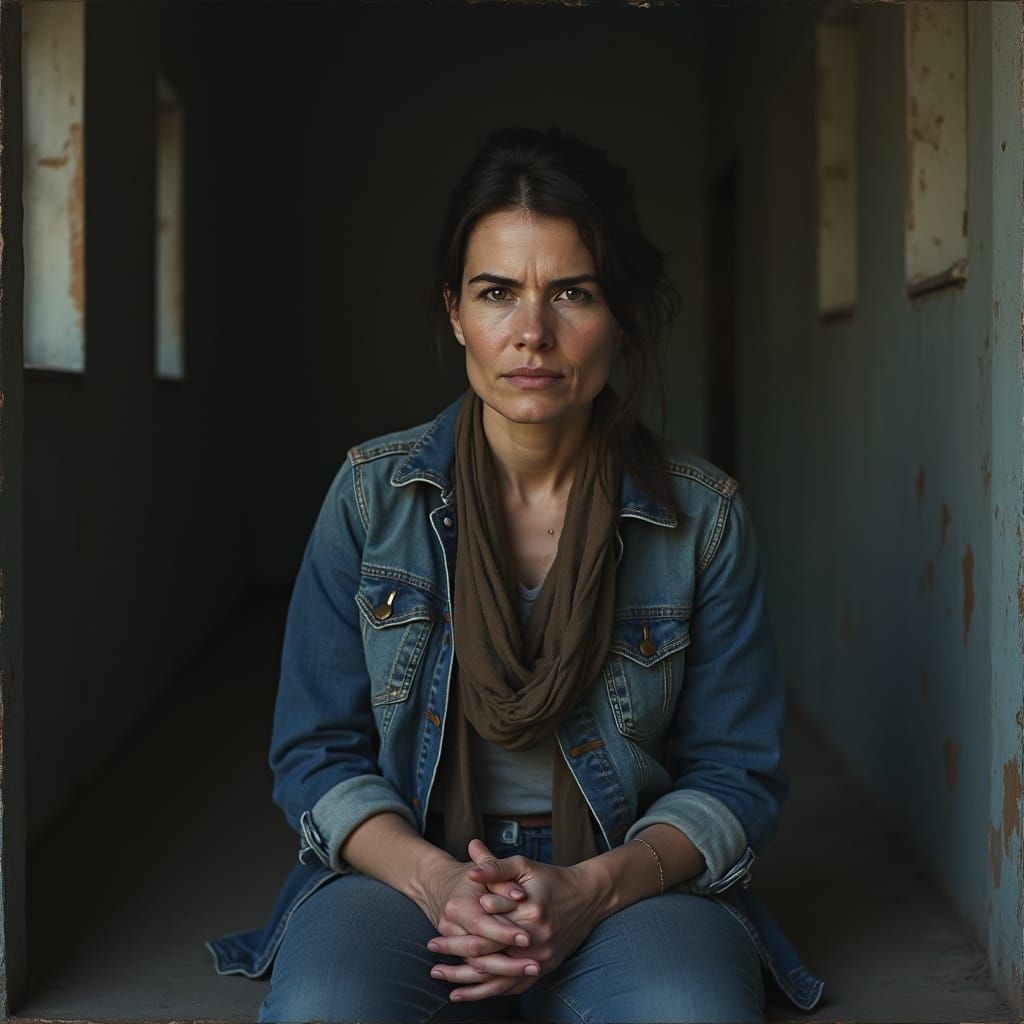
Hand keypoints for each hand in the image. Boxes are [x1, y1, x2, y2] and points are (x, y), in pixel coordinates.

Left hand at [427, 839, 604, 1001]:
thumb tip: (469, 869)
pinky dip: (489, 993)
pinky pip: (513, 987)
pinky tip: (468, 994)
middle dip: (457, 955)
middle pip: (489, 954)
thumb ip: (495, 866)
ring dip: (469, 982)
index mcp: (529, 910)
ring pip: (499, 978)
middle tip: (432, 950)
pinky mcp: (544, 969)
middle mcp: (535, 938)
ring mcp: (541, 958)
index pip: (489, 924)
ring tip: (443, 980)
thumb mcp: (524, 865)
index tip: (437, 927)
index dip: (461, 929)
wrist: (587, 897)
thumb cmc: (551, 878)